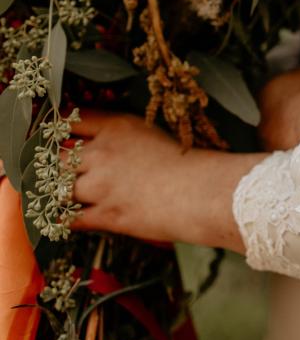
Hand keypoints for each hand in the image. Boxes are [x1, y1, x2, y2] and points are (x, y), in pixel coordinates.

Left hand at [71, 111, 265, 251]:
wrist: (206, 194)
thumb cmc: (193, 164)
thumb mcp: (156, 135)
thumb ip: (126, 137)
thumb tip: (105, 148)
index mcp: (118, 127)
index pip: (72, 121)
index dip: (59, 130)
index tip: (55, 137)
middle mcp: (102, 153)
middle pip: (57, 158)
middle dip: (54, 166)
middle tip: (58, 172)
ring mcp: (101, 185)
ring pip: (59, 189)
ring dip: (60, 194)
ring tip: (64, 196)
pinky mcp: (106, 215)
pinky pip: (70, 218)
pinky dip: (66, 219)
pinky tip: (66, 218)